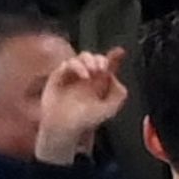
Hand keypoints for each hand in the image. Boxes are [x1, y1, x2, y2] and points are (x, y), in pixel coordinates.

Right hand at [35, 48, 127, 164]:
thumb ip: (119, 94)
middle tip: (102, 68)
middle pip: (93, 57)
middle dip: (100, 59)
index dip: (114, 57)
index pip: (106, 66)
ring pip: (80, 57)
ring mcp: (71, 76)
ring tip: (93, 72)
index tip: (120, 51)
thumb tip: (115, 77)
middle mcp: (85, 77)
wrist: (66, 127)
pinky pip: (67, 63)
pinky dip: (77, 66)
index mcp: (98, 83)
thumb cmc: (86, 121)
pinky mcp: (58, 76)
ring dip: (89, 60)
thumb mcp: (110, 109)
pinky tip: (84, 75)